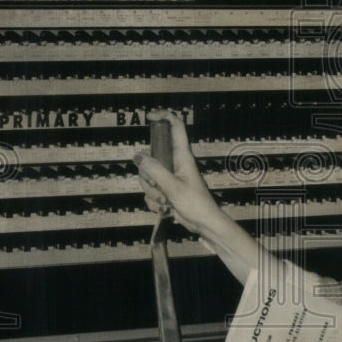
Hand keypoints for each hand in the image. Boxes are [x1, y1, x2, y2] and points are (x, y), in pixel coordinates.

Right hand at [134, 109, 219, 234]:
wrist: (204, 225)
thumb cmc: (196, 204)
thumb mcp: (173, 187)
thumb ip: (154, 170)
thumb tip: (138, 156)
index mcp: (182, 156)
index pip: (175, 126)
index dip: (163, 116)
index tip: (149, 116)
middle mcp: (175, 163)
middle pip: (150, 157)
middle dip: (148, 176)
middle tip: (159, 187)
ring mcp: (169, 177)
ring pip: (147, 177)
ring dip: (152, 193)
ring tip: (166, 202)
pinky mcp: (166, 190)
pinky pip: (150, 191)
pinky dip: (154, 202)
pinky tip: (165, 209)